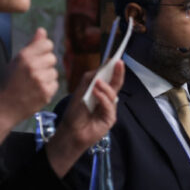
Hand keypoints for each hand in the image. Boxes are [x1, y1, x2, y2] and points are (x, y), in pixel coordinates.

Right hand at [0, 27, 58, 121]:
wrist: (6, 106)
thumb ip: (32, 45)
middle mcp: (33, 66)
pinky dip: (48, 87)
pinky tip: (37, 90)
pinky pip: (55, 84)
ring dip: (47, 77)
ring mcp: (40, 80)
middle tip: (34, 73)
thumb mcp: (17, 60)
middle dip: (45, 64)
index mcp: (25, 56)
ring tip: (34, 83)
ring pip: (54, 72)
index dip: (44, 50)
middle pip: (52, 58)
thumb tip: (42, 30)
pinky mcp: (46, 92)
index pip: (47, 44)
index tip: (38, 57)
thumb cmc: (11, 81)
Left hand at [46, 60, 124, 176]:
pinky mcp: (110, 118)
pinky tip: (96, 94)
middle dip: (118, 73)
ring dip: (105, 87)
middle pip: (115, 84)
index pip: (109, 77)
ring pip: (112, 94)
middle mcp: (106, 98)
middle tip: (118, 63)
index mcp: (100, 91)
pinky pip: (109, 106)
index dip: (113, 68)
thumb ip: (91, 78)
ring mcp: (109, 108)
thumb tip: (103, 66)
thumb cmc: (75, 112)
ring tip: (97, 82)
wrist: (71, 131)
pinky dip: (102, 99)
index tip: (115, 59)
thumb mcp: (81, 90)